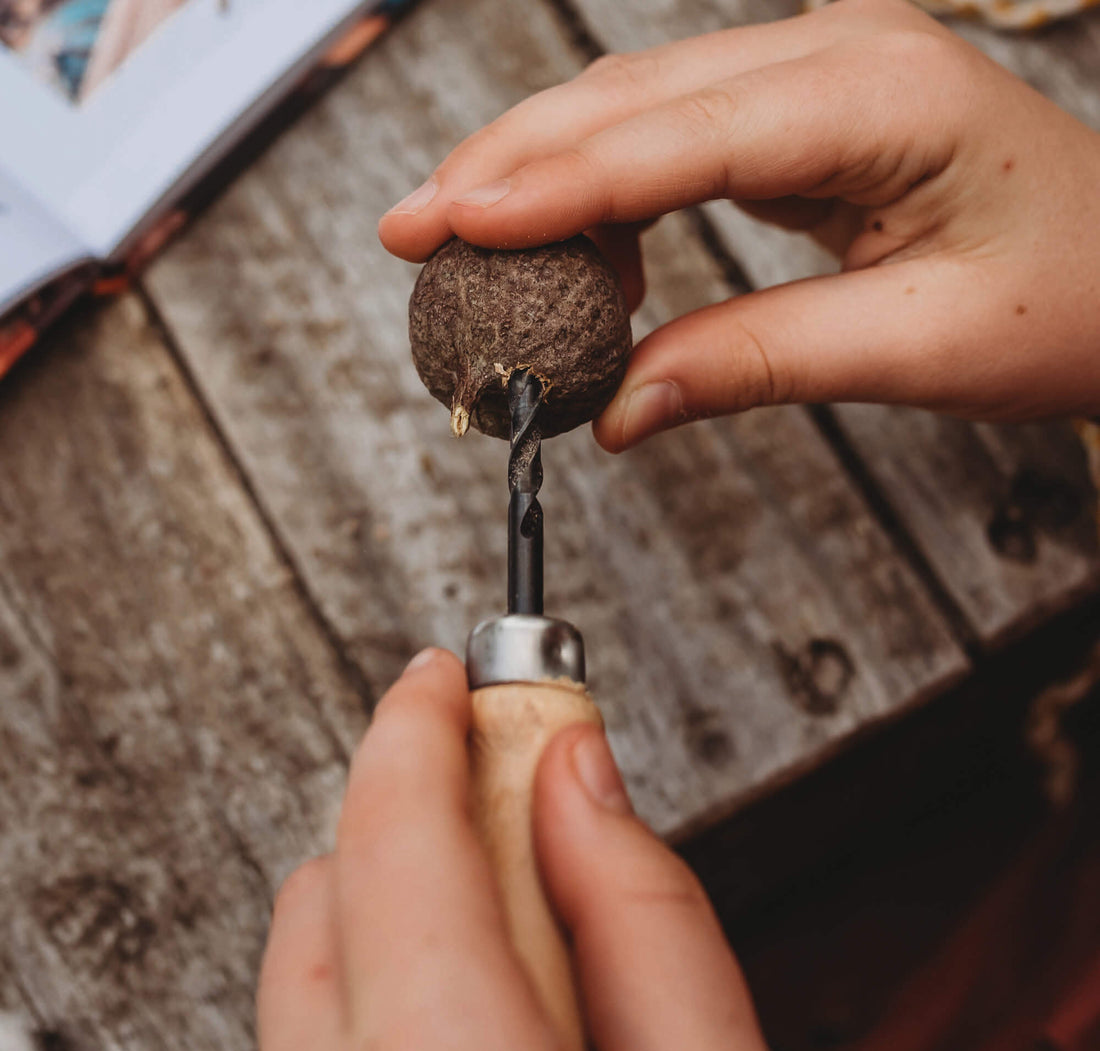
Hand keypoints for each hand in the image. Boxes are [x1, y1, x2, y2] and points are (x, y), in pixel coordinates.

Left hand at [251, 648, 789, 1050]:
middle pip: (332, 884)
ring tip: (531, 971)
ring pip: (310, 963)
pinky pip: (310, 1042)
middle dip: (428, 822)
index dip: (420, 726)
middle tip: (533, 823)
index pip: (398, 838)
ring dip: (407, 917)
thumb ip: (650, 919)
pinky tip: (487, 1036)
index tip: (444, 675)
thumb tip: (577, 768)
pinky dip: (385, 995)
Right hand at [379, 0, 1099, 447]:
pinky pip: (672, 139)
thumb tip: (621, 408)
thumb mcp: (915, 347)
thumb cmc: (1069, 300)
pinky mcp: (803, 112)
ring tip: (462, 248)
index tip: (449, 223)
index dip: (553, 184)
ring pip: (636, 109)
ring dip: (541, 176)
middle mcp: (838, 55)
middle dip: (509, 164)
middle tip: (410, 230)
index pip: (677, 136)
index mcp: (879, 94)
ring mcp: (817, 73)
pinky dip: (602, 194)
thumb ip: (755, 364)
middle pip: (630, 98)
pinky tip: (568, 251)